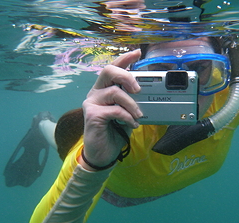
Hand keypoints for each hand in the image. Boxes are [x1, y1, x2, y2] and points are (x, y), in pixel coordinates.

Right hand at [79, 49, 142, 170]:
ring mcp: (92, 103)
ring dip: (132, 104)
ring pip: (115, 92)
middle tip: (138, 89)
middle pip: (108, 71)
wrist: (102, 154)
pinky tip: (132, 125)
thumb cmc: (114, 132)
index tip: (137, 53)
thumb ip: (131, 101)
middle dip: (126, 76)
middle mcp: (95, 93)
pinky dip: (127, 117)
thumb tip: (147, 93)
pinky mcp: (92, 115)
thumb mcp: (126, 113)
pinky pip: (115, 110)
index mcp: (103, 89)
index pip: (112, 68)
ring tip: (139, 116)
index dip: (124, 59)